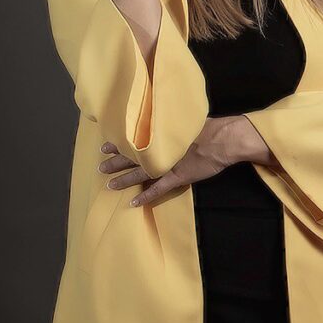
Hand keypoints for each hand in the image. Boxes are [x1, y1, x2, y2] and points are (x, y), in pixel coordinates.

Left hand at [98, 116, 243, 206]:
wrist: (222, 140)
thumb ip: (170, 124)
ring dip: (124, 180)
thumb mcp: (184, 120)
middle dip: (115, 163)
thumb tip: (160, 120)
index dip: (119, 144)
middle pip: (132, 158)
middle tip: (100, 166)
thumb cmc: (207, 127)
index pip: (134, 140)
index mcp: (161, 136)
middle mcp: (160, 150)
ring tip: (109, 185)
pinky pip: (157, 189)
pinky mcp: (177, 178)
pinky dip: (145, 196)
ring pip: (139, 174)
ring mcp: (167, 166)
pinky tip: (133, 202)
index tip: (106, 145)